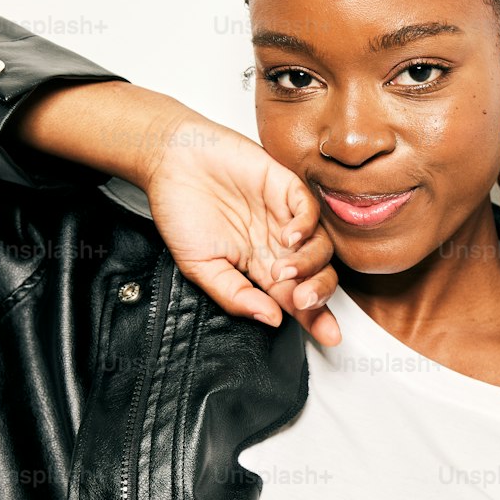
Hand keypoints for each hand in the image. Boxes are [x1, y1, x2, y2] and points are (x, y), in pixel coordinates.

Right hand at [141, 108, 340, 344]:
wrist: (169, 162)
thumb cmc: (181, 212)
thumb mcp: (201, 268)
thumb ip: (235, 295)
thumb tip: (271, 320)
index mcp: (261, 268)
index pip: (296, 297)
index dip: (316, 318)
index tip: (330, 337)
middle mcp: (279, 245)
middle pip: (319, 276)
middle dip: (319, 295)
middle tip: (303, 301)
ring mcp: (284, 216)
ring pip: (321, 246)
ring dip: (310, 265)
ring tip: (284, 271)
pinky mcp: (285, 186)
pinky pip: (310, 210)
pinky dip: (306, 226)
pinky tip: (288, 238)